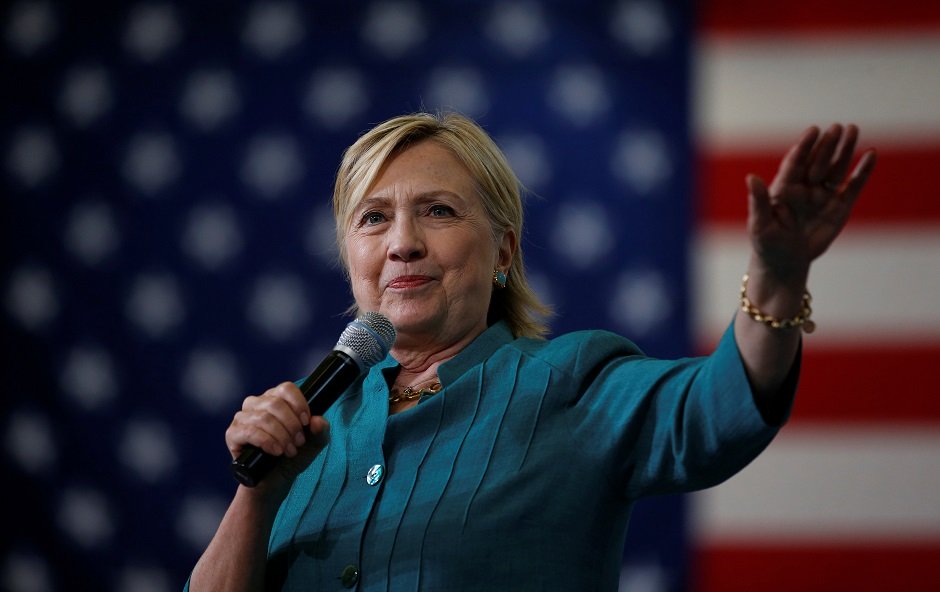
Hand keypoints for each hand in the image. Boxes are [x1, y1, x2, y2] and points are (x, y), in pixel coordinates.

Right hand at [226, 382, 329, 494]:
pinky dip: (267, 441)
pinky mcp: (233, 434)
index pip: (286, 388)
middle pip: (275, 403)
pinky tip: (276, 451)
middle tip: (299, 442)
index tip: (306, 422)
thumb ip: (321, 431)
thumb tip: (318, 421)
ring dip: (281, 436)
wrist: (275, 481)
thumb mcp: (313, 444)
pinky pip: (249, 431)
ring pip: (263, 417)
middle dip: (292, 425)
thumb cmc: (292, 456)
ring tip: (289, 451)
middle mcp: (256, 404)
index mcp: (275, 398)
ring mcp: (242, 418)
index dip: (299, 404)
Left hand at [746, 124, 876, 279]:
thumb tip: (750, 178)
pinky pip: (852, 186)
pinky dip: (862, 171)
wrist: (784, 262)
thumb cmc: (767, 243)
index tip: (813, 131)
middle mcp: (805, 187)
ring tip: (853, 129)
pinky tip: (870, 154)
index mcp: (784, 188)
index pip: (795, 162)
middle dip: (827, 145)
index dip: (804, 147)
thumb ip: (759, 201)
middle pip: (818, 161)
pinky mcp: (840, 207)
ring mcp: (823, 195)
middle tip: (838, 127)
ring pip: (835, 168)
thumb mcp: (760, 224)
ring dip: (845, 150)